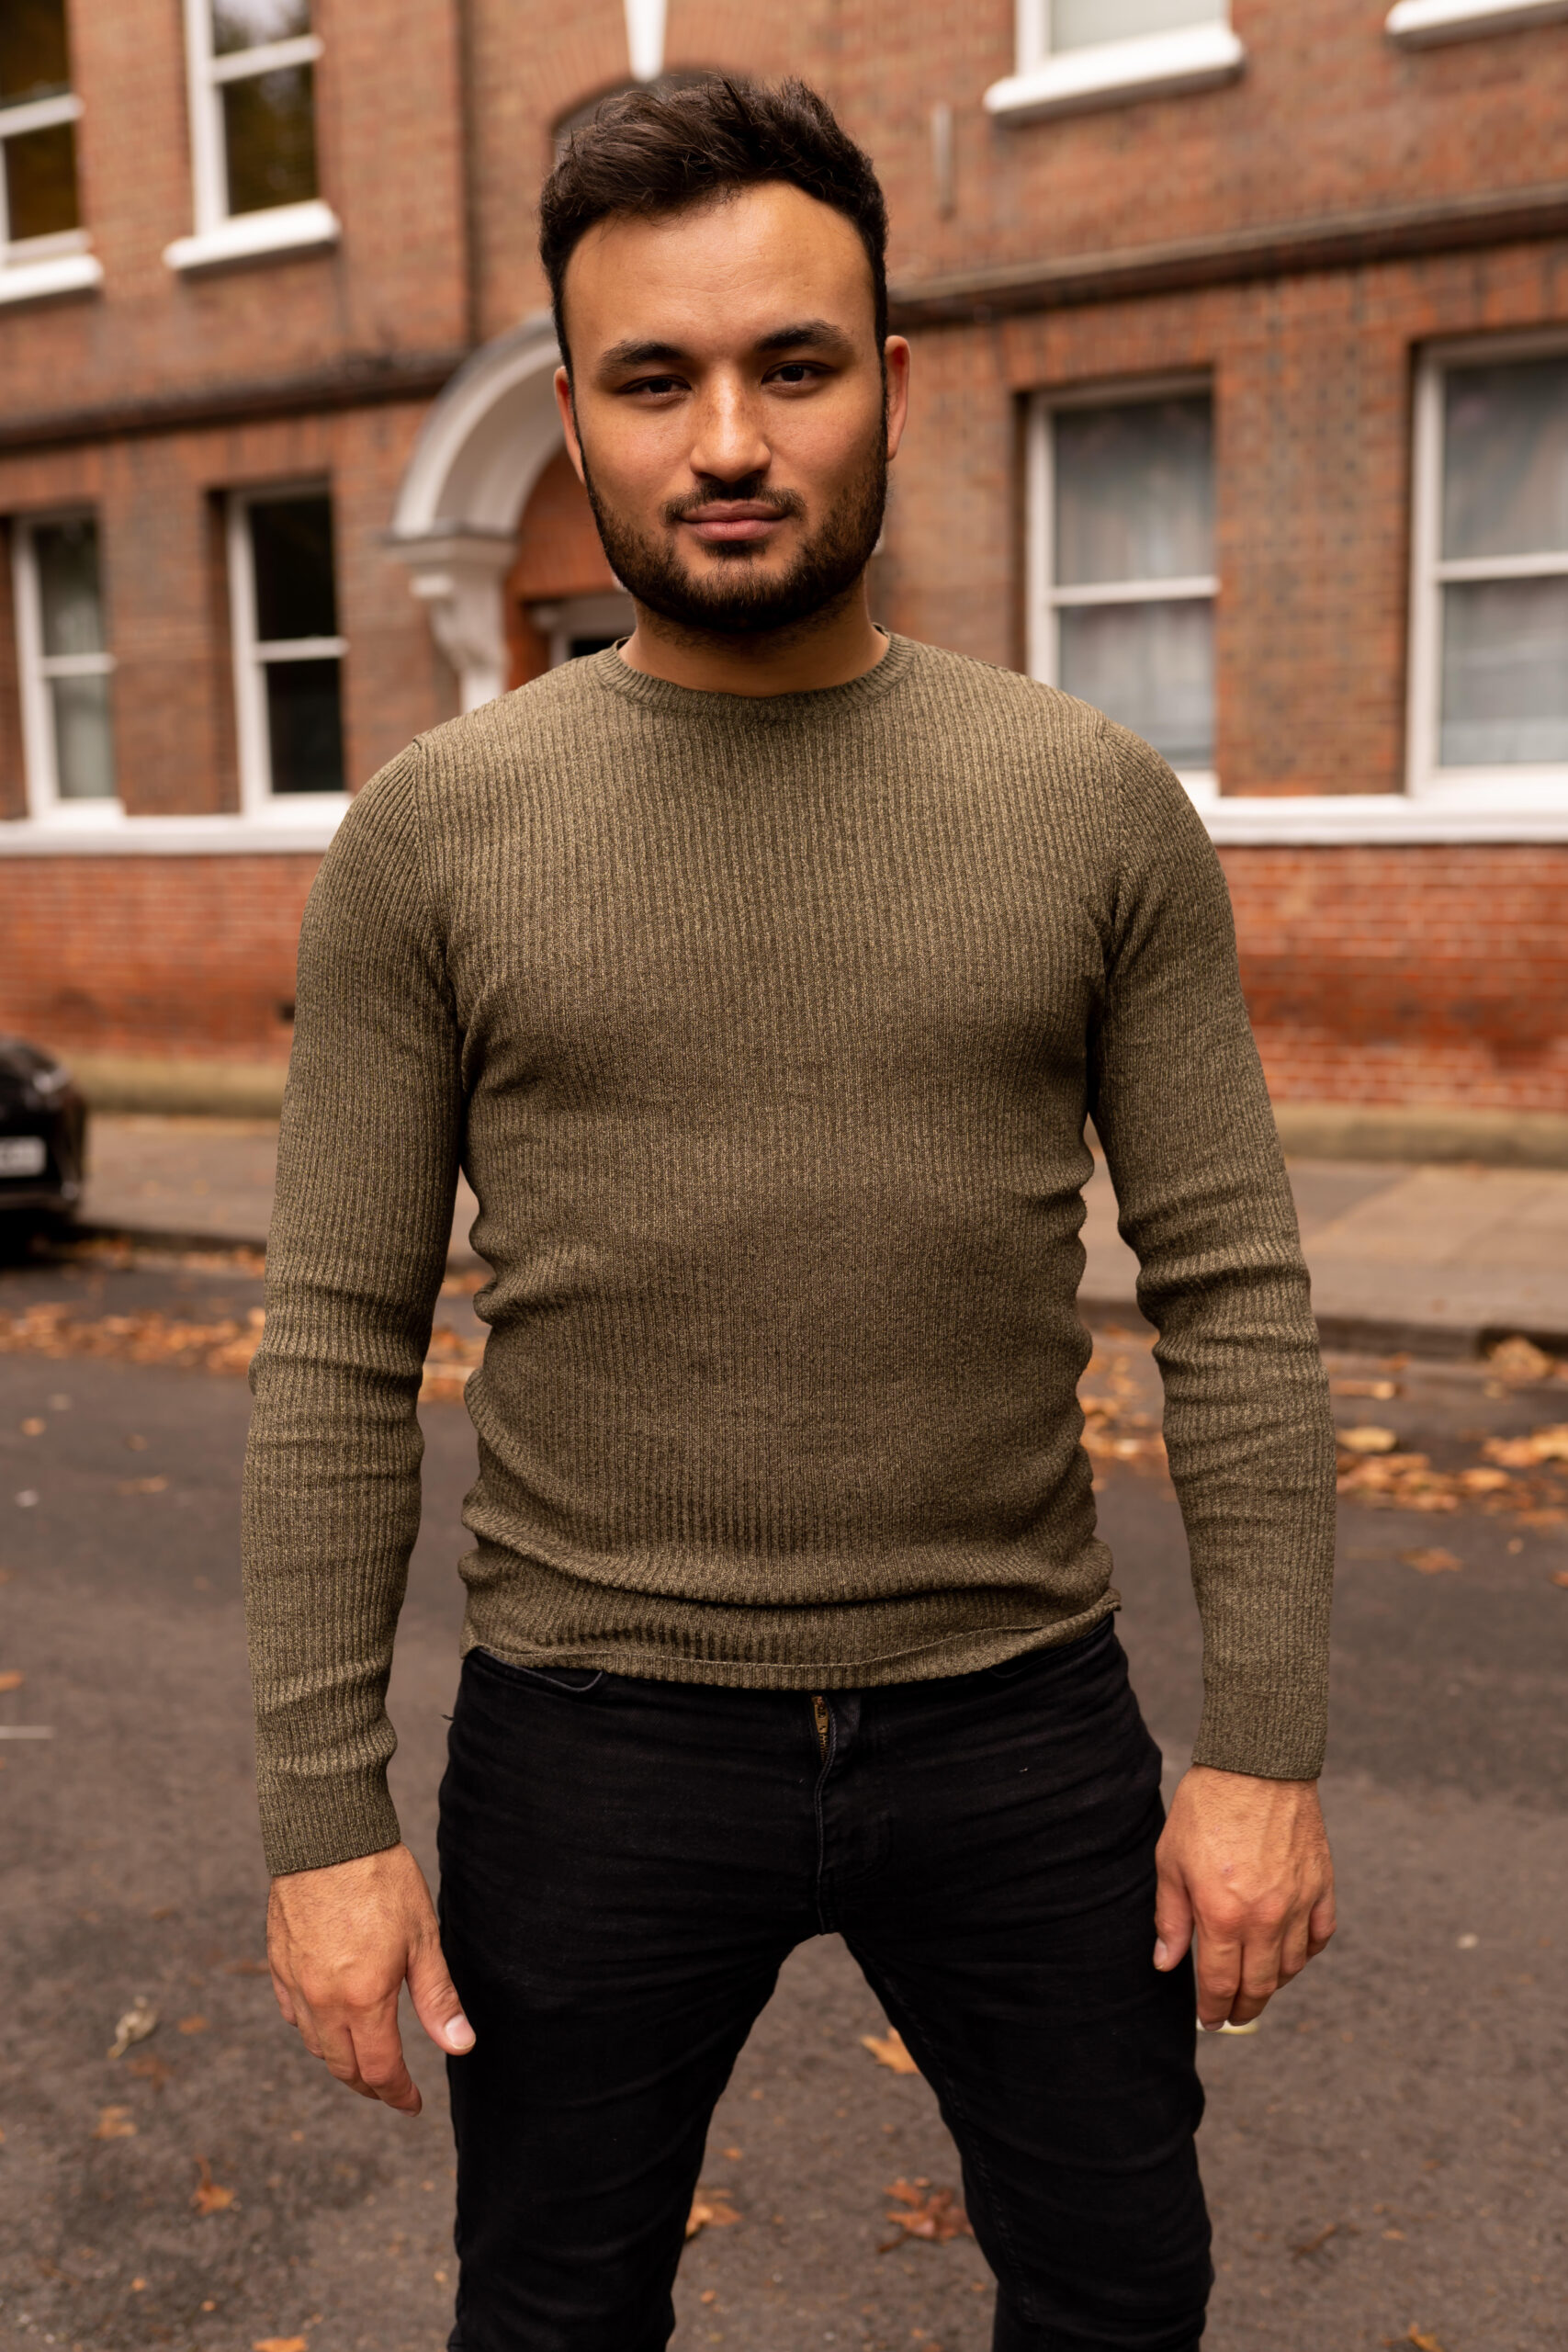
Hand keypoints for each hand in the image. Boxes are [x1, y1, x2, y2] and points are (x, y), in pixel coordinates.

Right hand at [267, 1842, 474, 2113]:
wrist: (327, 1834)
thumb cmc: (381, 1878)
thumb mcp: (423, 1937)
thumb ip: (437, 1997)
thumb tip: (460, 2045)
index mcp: (363, 1998)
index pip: (380, 2069)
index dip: (398, 2094)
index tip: (413, 2104)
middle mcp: (323, 2000)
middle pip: (342, 2067)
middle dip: (369, 2085)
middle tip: (391, 2088)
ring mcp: (295, 1983)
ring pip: (315, 2044)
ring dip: (340, 2061)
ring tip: (364, 2060)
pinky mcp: (278, 1962)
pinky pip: (293, 2014)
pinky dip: (312, 2029)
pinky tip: (327, 2023)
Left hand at [1153, 1765, 1335, 2028]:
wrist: (1256, 1763)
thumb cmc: (1206, 1806)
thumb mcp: (1171, 1860)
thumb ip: (1171, 1918)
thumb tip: (1166, 1964)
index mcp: (1223, 1914)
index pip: (1221, 1983)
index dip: (1213, 2009)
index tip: (1209, 2020)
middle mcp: (1266, 1918)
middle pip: (1260, 1986)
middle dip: (1243, 2008)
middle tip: (1232, 2016)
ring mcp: (1299, 1903)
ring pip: (1292, 1966)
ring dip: (1273, 1983)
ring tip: (1256, 1984)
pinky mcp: (1322, 1885)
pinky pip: (1320, 1936)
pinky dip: (1306, 1953)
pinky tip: (1290, 1953)